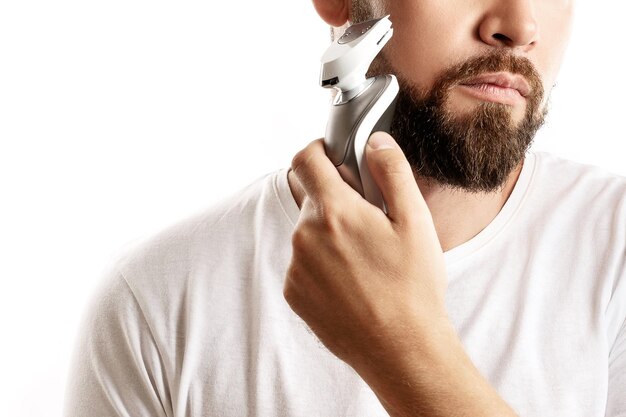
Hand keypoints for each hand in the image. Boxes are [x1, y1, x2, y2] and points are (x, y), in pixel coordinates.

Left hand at [283, 132, 449, 370]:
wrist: (401, 350)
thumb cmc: (413, 287)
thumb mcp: (415, 221)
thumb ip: (392, 172)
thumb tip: (375, 142)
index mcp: (333, 212)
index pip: (305, 159)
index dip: (319, 149)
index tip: (333, 156)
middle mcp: (304, 236)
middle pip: (309, 196)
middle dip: (333, 197)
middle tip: (367, 217)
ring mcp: (296, 267)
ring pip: (307, 231)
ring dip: (328, 232)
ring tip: (364, 257)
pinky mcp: (294, 293)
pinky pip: (302, 262)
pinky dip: (321, 262)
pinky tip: (351, 280)